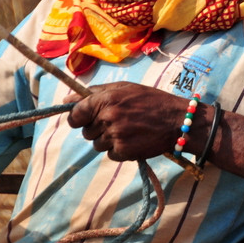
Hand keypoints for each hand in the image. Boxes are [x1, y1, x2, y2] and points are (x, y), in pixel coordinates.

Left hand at [66, 82, 183, 161]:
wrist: (176, 120)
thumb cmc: (151, 101)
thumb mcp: (125, 88)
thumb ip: (95, 92)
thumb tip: (66, 100)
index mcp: (107, 99)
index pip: (75, 115)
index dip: (78, 118)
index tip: (86, 118)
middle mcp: (108, 117)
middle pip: (86, 132)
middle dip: (98, 129)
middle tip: (118, 121)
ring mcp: (115, 136)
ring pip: (97, 145)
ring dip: (108, 140)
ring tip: (128, 130)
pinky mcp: (123, 152)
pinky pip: (110, 154)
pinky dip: (119, 150)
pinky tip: (134, 139)